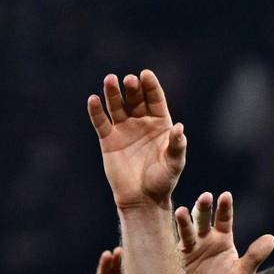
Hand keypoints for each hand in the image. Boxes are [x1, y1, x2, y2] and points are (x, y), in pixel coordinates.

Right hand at [87, 70, 185, 209]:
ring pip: (117, 106)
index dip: (151, 87)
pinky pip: (101, 121)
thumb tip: (180, 127)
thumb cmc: (162, 182)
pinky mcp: (108, 139)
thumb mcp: (174, 164)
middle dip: (132, 88)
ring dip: (113, 93)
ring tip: (110, 80)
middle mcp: (141, 123)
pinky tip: (94, 99)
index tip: (146, 74)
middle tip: (129, 80)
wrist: (142, 199)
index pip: (155, 100)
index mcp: (161, 125)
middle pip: (136, 99)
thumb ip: (177, 146)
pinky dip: (96, 110)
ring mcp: (124, 129)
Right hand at [175, 191, 273, 273]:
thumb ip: (255, 256)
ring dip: (185, 219)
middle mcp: (205, 238)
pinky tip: (168, 229)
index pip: (224, 219)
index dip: (225, 208)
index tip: (225, 195)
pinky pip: (175, 243)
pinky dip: (172, 234)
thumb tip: (272, 238)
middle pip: (204, 219)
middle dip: (204, 207)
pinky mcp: (175, 256)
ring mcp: (189, 246)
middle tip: (206, 196)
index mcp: (222, 239)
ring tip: (183, 211)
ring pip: (187, 228)